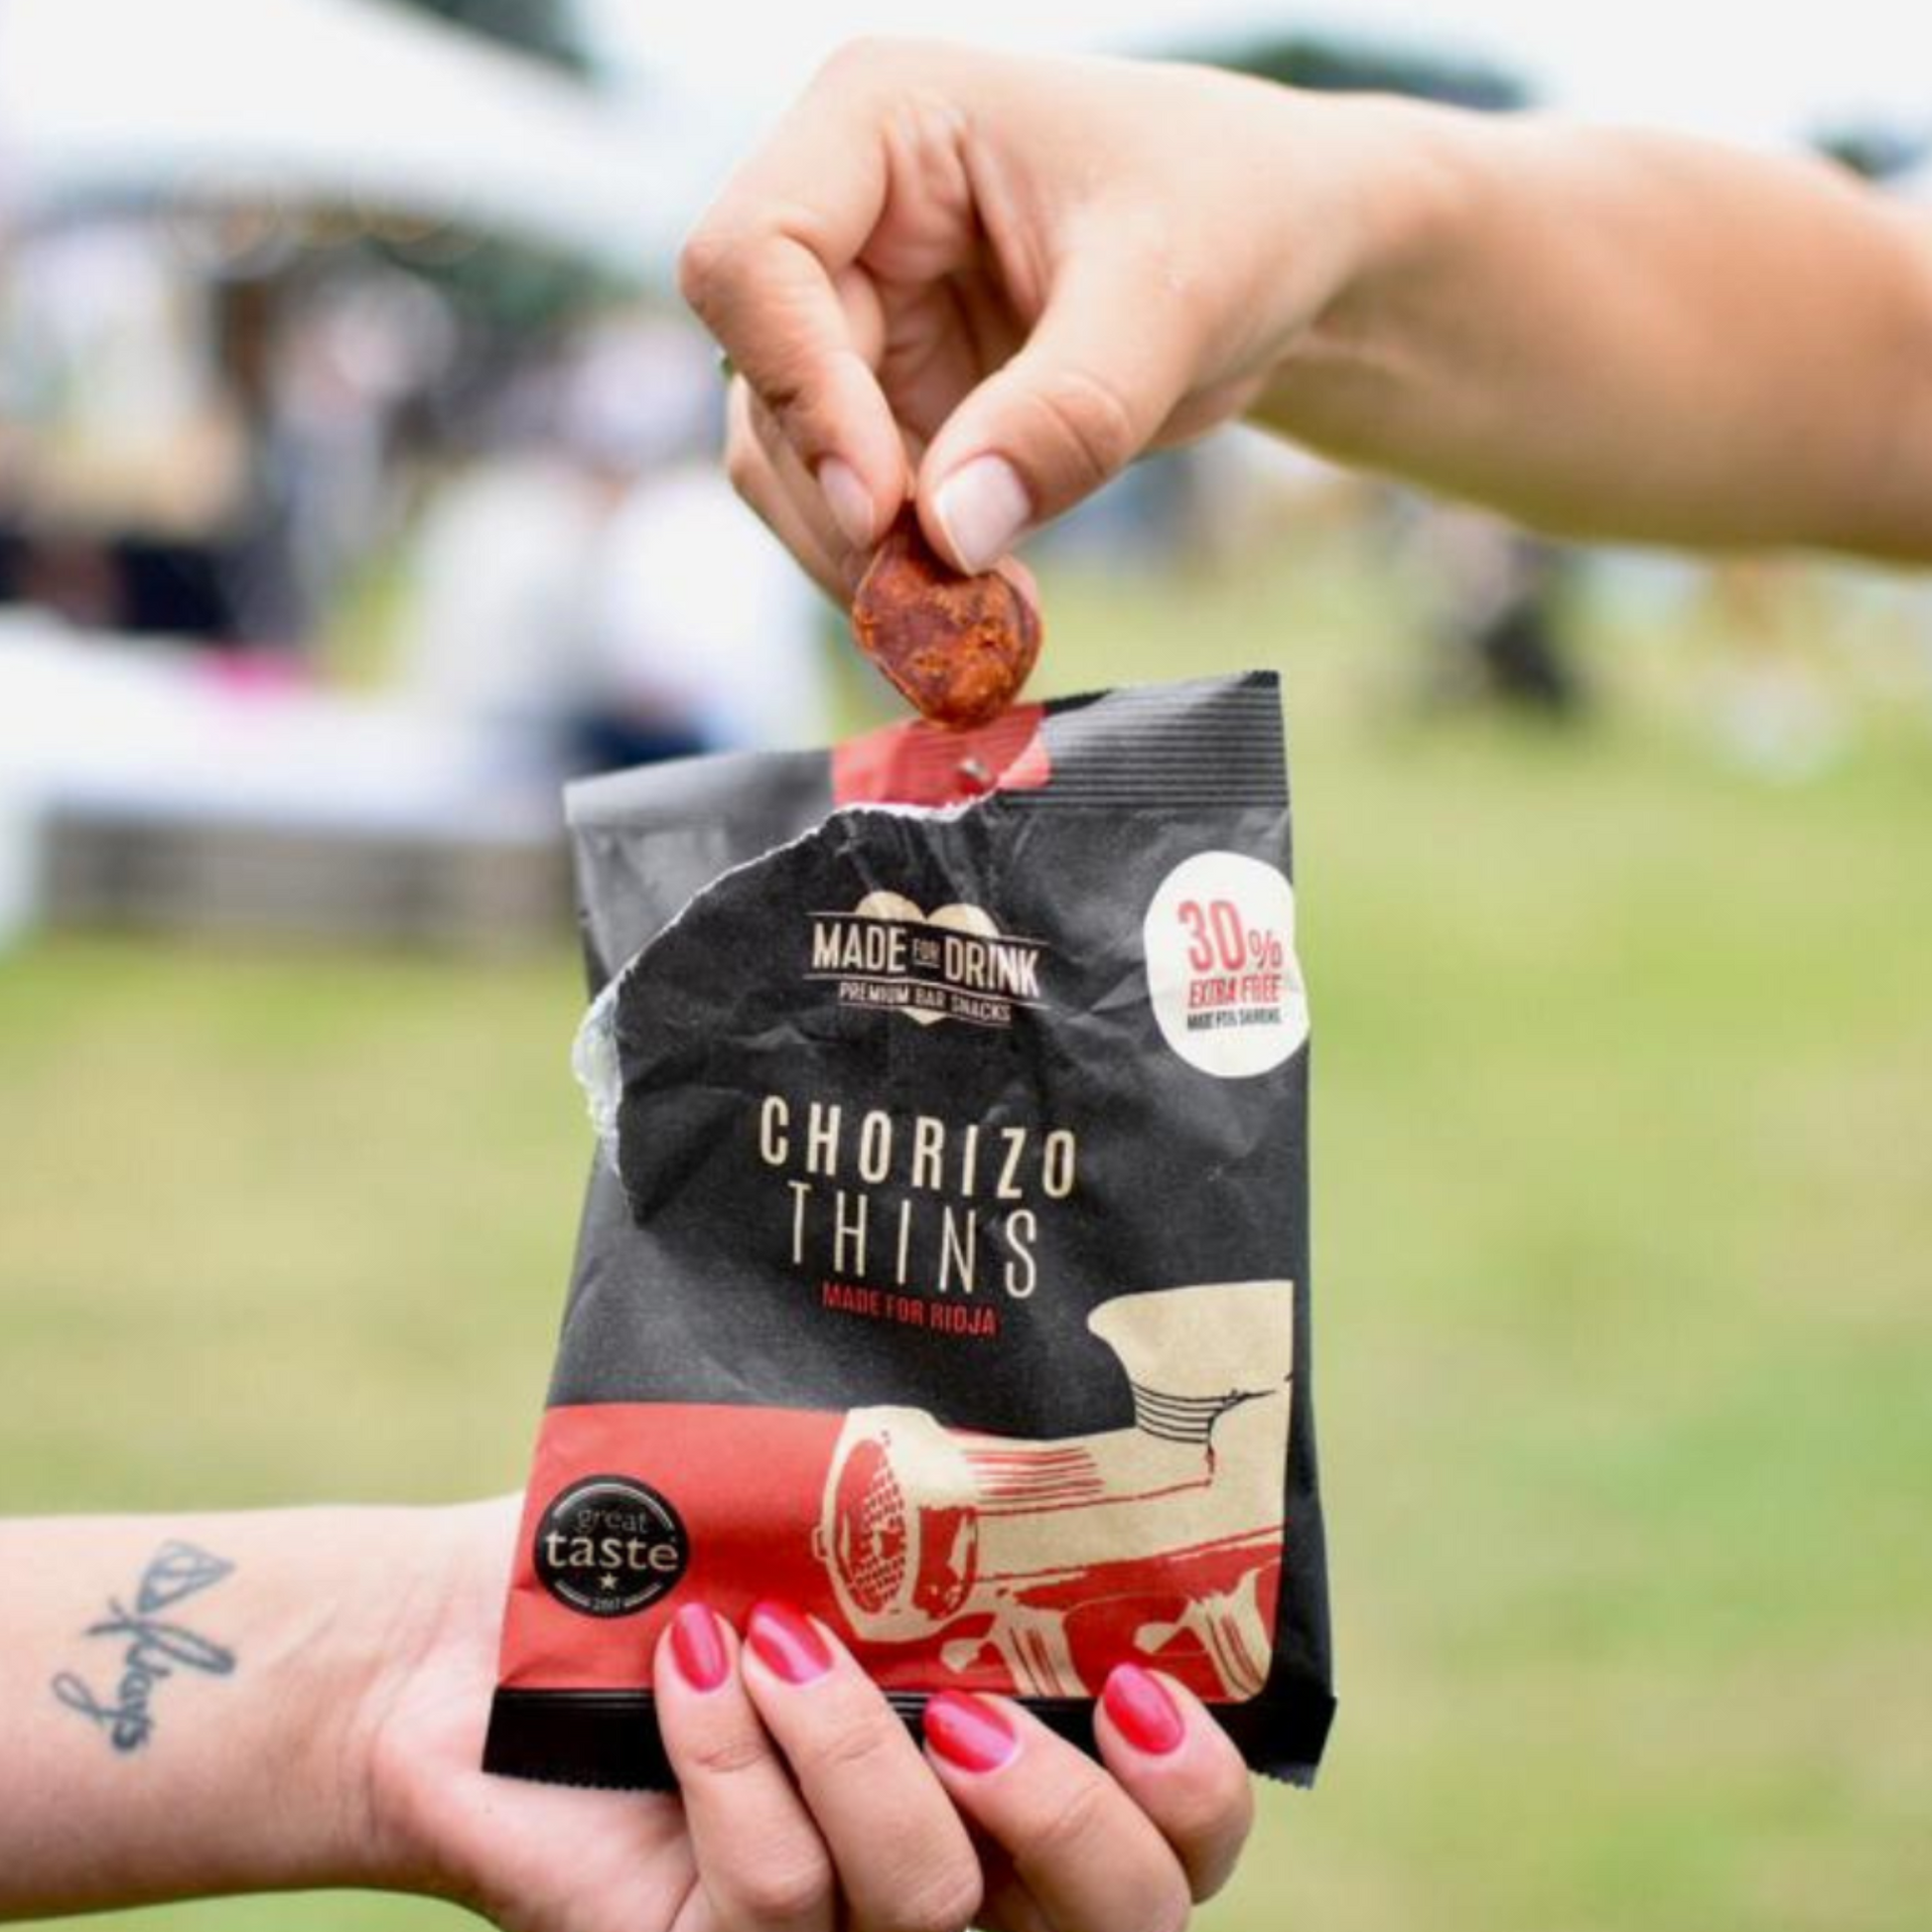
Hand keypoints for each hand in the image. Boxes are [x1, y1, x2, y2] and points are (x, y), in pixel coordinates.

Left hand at [366, 1499, 1254, 1930]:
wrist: (471, 1633)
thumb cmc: (674, 1553)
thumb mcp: (821, 1522)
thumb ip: (935, 1512)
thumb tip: (1043, 1425)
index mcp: (1012, 1767)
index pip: (1172, 1838)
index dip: (1196, 1792)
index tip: (1143, 1683)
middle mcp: (960, 1876)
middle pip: (1111, 1921)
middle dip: (1066, 1817)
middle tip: (973, 1707)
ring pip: (926, 1907)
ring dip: (856, 1751)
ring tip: (778, 1637)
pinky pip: (771, 1901)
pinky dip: (733, 1766)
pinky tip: (693, 1664)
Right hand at [679, 38, 1389, 595]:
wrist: (1286, 254)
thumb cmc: (1237, 210)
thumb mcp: (1169, 295)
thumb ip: (1063, 413)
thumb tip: (949, 535)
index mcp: (878, 121)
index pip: (753, 255)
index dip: (800, 387)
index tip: (885, 505)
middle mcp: (844, 220)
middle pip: (765, 383)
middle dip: (844, 507)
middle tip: (942, 606)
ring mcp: (860, 321)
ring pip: (791, 466)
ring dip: (866, 559)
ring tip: (983, 618)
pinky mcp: (895, 409)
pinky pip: (854, 512)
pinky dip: (904, 573)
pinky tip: (989, 607)